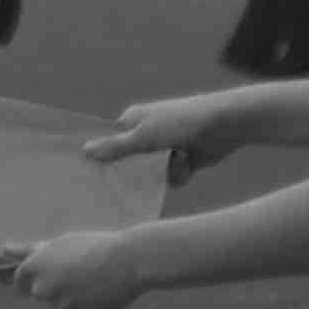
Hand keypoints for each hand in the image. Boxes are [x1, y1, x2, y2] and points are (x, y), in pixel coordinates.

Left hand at [13, 228, 153, 308]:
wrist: (128, 261)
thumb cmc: (93, 247)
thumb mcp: (60, 244)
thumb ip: (30, 251)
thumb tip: (3, 249)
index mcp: (33, 267)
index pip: (20, 282)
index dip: (34, 279)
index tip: (50, 276)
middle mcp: (42, 288)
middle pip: (40, 296)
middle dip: (54, 289)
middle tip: (79, 276)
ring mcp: (60, 306)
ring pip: (61, 307)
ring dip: (73, 300)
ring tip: (94, 282)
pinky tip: (102, 295)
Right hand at [82, 92, 244, 182]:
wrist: (225, 124)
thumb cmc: (180, 123)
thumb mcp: (143, 137)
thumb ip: (115, 147)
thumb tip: (84, 151)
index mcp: (131, 121)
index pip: (108, 142)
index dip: (102, 158)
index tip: (94, 176)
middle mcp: (146, 135)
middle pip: (129, 162)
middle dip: (135, 172)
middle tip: (127, 187)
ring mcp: (165, 149)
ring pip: (152, 174)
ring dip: (164, 172)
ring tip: (178, 159)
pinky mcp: (183, 161)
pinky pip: (171, 178)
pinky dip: (180, 173)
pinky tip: (189, 163)